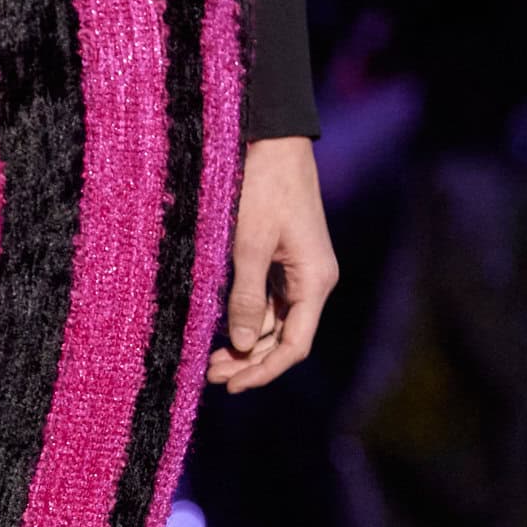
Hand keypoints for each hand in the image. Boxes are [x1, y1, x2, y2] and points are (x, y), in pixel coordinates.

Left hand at [208, 135, 338, 395]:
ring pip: (278, 323)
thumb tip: (244, 346)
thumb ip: (246, 299)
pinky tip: (226, 332)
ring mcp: (302, 271)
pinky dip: (251, 321)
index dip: (264, 371)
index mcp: (315, 281)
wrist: (275, 140)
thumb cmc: (262, 187)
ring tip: (212, 362)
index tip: (232, 386)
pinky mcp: (288, 260)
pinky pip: (273, 303)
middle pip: (286, 339)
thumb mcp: (248, 245)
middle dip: (252, 362)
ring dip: (249, 345)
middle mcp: (315, 280)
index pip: (294, 345)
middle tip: (211, 376)